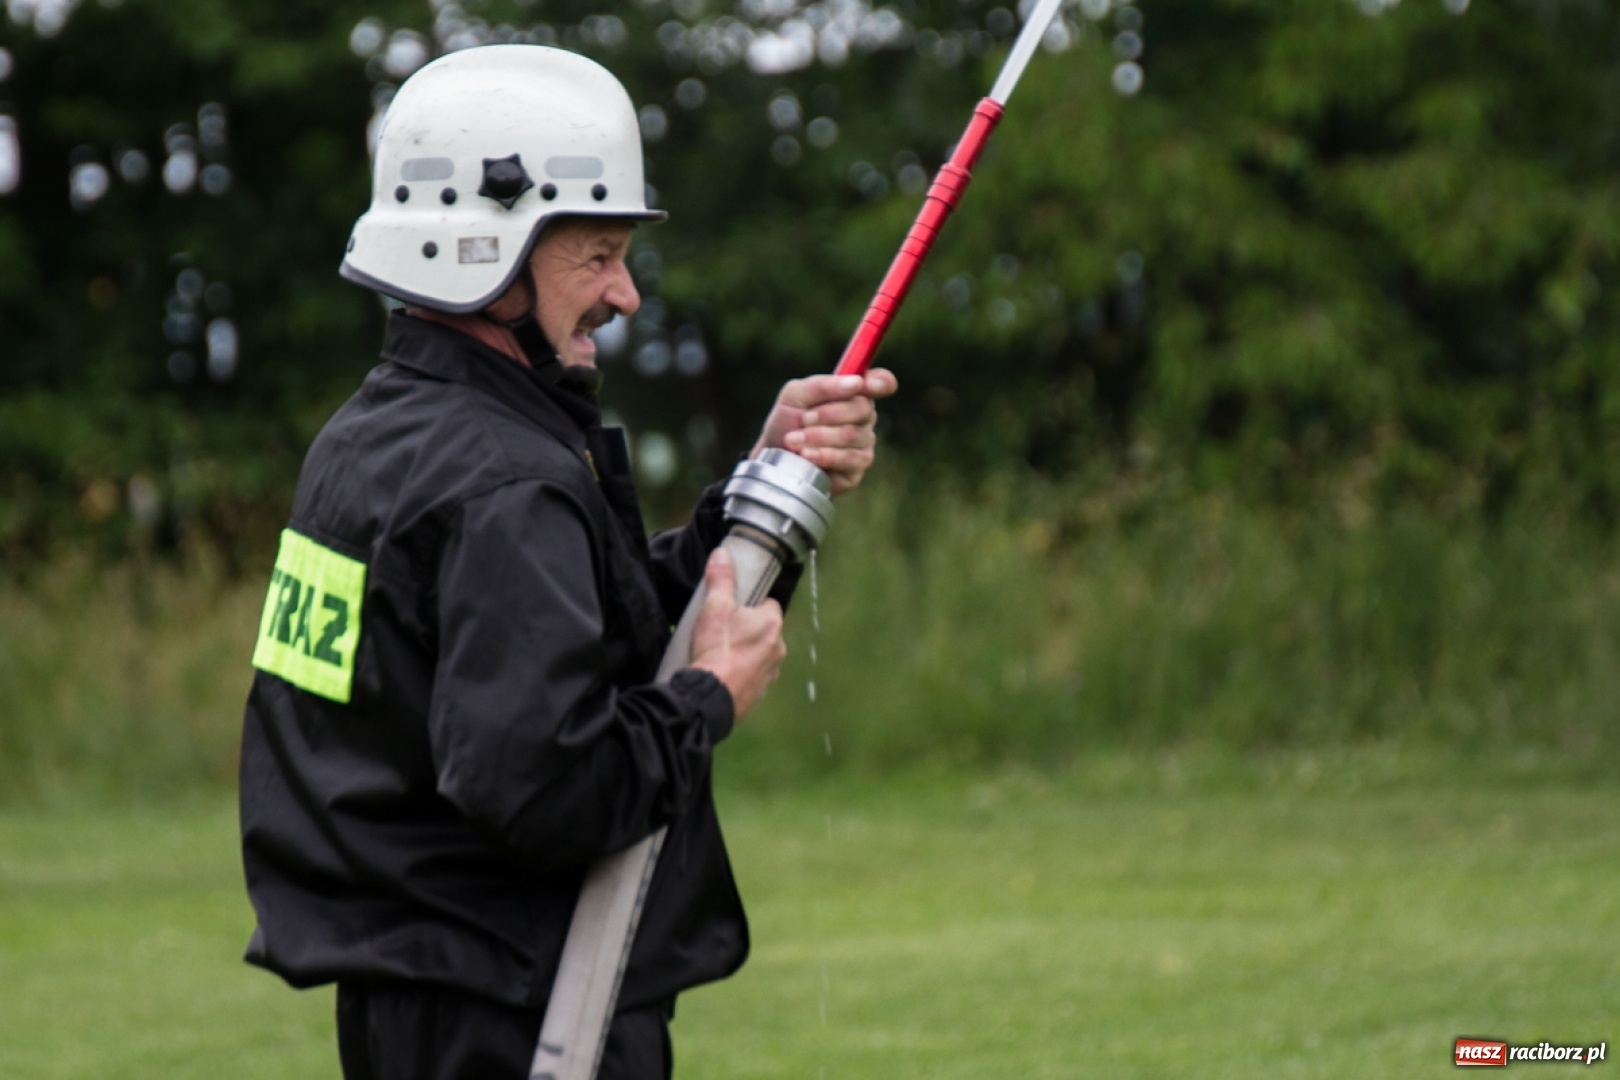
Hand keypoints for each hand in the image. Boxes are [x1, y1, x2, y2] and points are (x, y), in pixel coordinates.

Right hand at [687, 547, 785, 720]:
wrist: (711, 696)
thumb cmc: (717, 648)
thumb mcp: (715, 606)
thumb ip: (720, 579)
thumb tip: (722, 554)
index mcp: (773, 623)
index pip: (768, 605)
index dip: (751, 603)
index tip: (734, 607)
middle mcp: (779, 649)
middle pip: (764, 631)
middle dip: (747, 630)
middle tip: (722, 630)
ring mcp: (770, 673)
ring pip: (759, 655)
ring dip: (744, 653)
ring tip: (718, 653)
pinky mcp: (759, 693)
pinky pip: (752, 677)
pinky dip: (740, 674)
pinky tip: (721, 674)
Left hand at [753, 369, 898, 496]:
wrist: (773, 459)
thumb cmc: (787, 422)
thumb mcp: (795, 395)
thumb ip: (822, 385)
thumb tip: (856, 383)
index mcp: (853, 393)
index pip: (881, 382)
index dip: (880, 382)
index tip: (864, 384)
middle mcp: (863, 418)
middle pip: (863, 408)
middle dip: (828, 413)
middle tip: (804, 419)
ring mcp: (863, 444)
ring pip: (853, 434)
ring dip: (819, 436)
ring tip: (794, 440)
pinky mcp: (856, 469)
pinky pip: (849, 459)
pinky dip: (824, 455)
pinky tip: (806, 455)